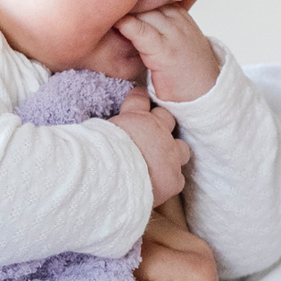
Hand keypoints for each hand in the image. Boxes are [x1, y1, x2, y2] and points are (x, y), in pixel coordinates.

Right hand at [111, 86, 191, 206]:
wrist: (111, 179)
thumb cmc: (98, 156)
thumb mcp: (99, 133)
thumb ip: (109, 129)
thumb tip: (103, 130)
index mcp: (136, 117)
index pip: (139, 98)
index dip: (139, 97)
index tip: (140, 95)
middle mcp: (158, 132)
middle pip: (167, 118)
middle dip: (162, 124)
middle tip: (152, 134)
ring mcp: (170, 155)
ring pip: (182, 149)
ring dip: (173, 153)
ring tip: (162, 162)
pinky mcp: (174, 178)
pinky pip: (178, 178)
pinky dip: (170, 181)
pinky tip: (160, 185)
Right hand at [117, 8, 220, 102]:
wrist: (207, 87)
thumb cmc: (178, 90)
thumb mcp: (154, 83)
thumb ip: (140, 60)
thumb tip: (119, 44)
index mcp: (165, 53)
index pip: (138, 29)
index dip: (121, 21)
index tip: (107, 19)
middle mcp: (176, 34)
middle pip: (145, 12)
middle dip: (128, 11)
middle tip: (112, 12)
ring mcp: (183, 24)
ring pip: (156, 4)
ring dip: (141, 6)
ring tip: (126, 9)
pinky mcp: (187, 19)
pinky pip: (167, 3)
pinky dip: (154, 4)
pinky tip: (144, 9)